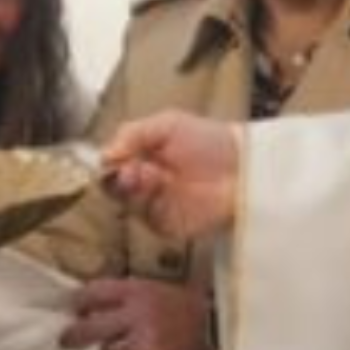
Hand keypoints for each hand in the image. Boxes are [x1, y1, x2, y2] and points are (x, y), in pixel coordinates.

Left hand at [61, 278, 210, 349]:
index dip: (79, 301)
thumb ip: (127, 295)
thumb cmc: (186, 306)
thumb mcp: (156, 288)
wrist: (219, 328)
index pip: (94, 292)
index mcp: (137, 289)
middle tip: (66, 341)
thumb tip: (94, 305)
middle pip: (92, 325)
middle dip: (75, 334)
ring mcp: (144, 339)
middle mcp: (136, 312)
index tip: (74, 308)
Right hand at [103, 111, 239, 238]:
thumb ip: (133, 133)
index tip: (113, 158)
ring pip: (126, 203)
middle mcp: (145, 183)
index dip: (109, 163)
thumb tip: (106, 153)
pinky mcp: (166, 225)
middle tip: (130, 169)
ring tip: (149, 175)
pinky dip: (147, 206)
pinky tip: (159, 190)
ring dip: (132, 190)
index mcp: (142, 157)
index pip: (112, 164)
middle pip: (113, 187)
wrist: (243, 168)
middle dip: (117, 177)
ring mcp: (155, 205)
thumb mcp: (168, 124)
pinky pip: (145, 221)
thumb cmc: (211, 142)